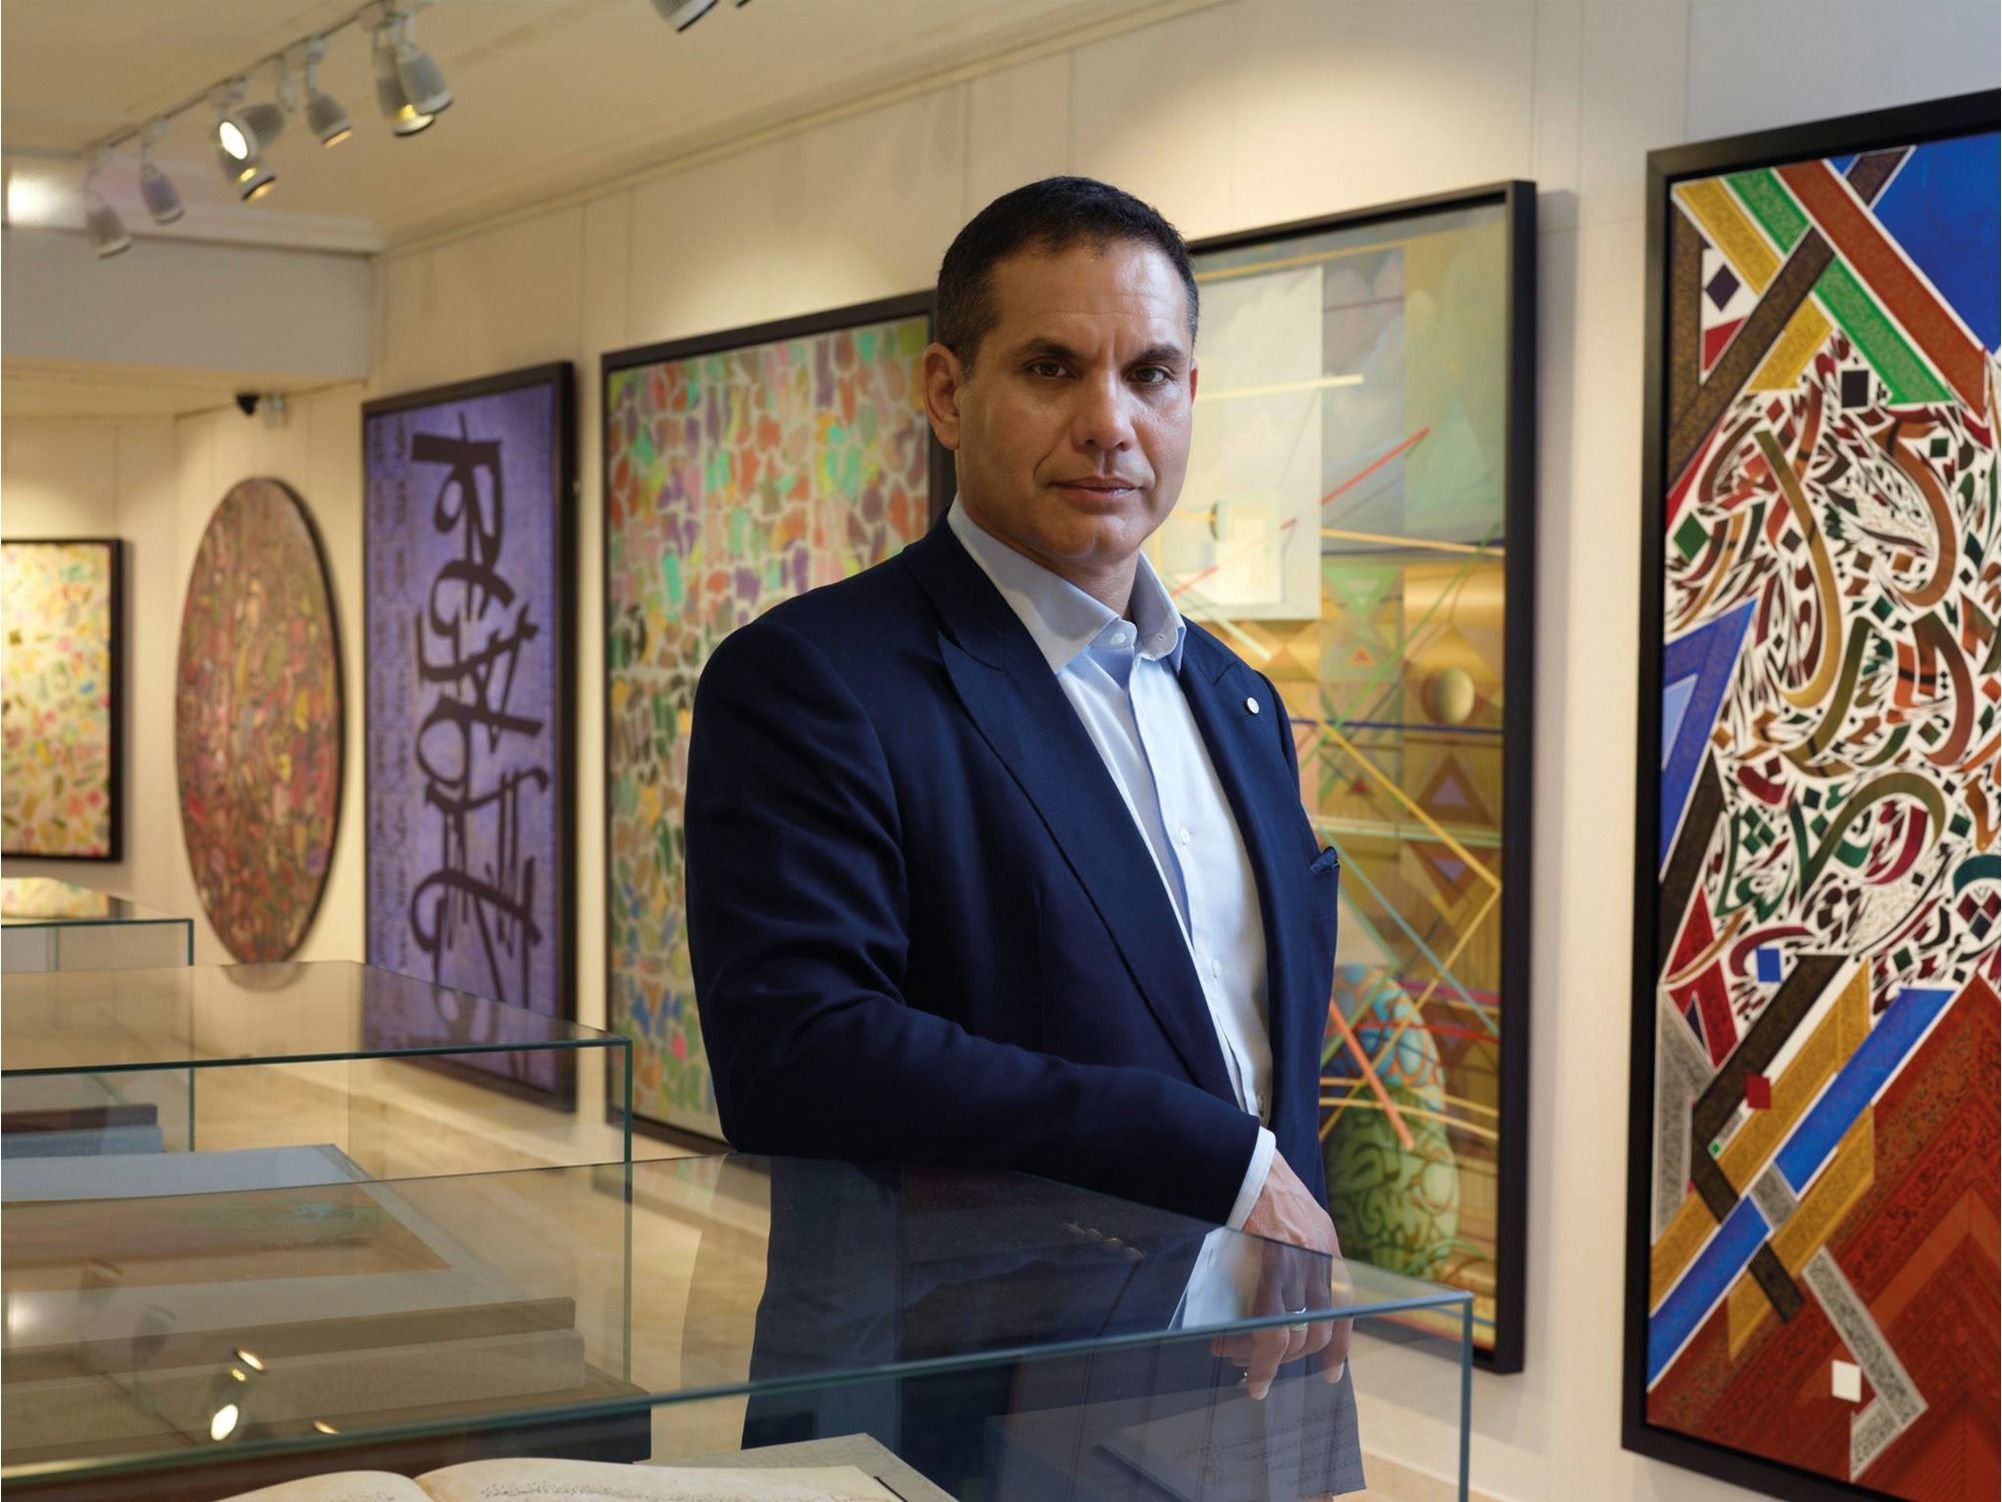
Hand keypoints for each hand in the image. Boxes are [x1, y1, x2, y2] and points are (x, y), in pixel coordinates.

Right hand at [1213, 1154, 1350, 1399]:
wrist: (1244, 1161)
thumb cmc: (1258, 1186)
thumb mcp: (1291, 1219)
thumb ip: (1295, 1252)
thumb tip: (1275, 1292)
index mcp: (1327, 1246)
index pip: (1342, 1309)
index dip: (1337, 1347)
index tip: (1330, 1373)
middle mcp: (1322, 1258)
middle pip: (1317, 1330)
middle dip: (1290, 1358)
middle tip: (1261, 1368)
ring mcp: (1301, 1263)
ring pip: (1294, 1335)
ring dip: (1266, 1358)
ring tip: (1239, 1361)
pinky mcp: (1275, 1265)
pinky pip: (1271, 1325)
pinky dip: (1260, 1354)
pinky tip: (1244, 1362)